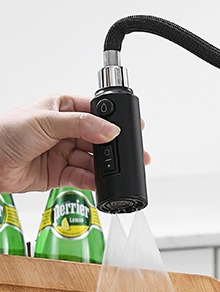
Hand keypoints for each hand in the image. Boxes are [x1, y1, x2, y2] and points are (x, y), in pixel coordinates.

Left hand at [0, 95, 148, 193]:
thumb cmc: (5, 132)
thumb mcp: (47, 120)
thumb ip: (82, 125)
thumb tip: (111, 129)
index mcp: (63, 109)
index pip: (96, 112)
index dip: (114, 121)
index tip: (133, 127)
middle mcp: (65, 130)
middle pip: (99, 139)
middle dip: (115, 148)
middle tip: (134, 154)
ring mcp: (63, 152)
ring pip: (92, 160)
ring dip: (105, 167)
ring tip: (116, 171)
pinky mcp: (59, 173)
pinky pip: (82, 177)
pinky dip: (93, 181)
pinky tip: (100, 182)